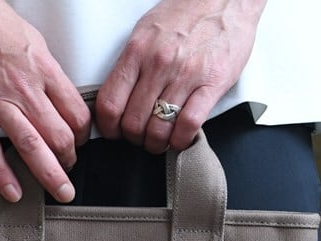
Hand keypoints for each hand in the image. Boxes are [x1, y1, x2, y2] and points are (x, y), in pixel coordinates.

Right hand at [0, 0, 90, 200]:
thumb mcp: (32, 40)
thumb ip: (47, 73)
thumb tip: (60, 98)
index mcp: (42, 69)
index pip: (77, 112)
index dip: (84, 135)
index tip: (81, 142)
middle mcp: (23, 88)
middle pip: (60, 135)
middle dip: (71, 160)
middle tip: (70, 169)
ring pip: (32, 147)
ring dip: (50, 175)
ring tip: (60, 191)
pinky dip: (3, 175)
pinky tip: (14, 192)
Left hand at [95, 0, 265, 152]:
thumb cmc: (186, 15)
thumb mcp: (146, 32)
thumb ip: (131, 65)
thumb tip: (116, 97)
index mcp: (138, 50)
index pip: (109, 103)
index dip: (109, 128)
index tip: (115, 132)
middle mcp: (159, 63)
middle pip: (132, 123)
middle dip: (134, 139)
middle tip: (140, 137)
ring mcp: (186, 74)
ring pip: (158, 129)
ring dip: (156, 144)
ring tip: (159, 141)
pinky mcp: (211, 84)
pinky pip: (188, 125)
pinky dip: (181, 140)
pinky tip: (179, 138)